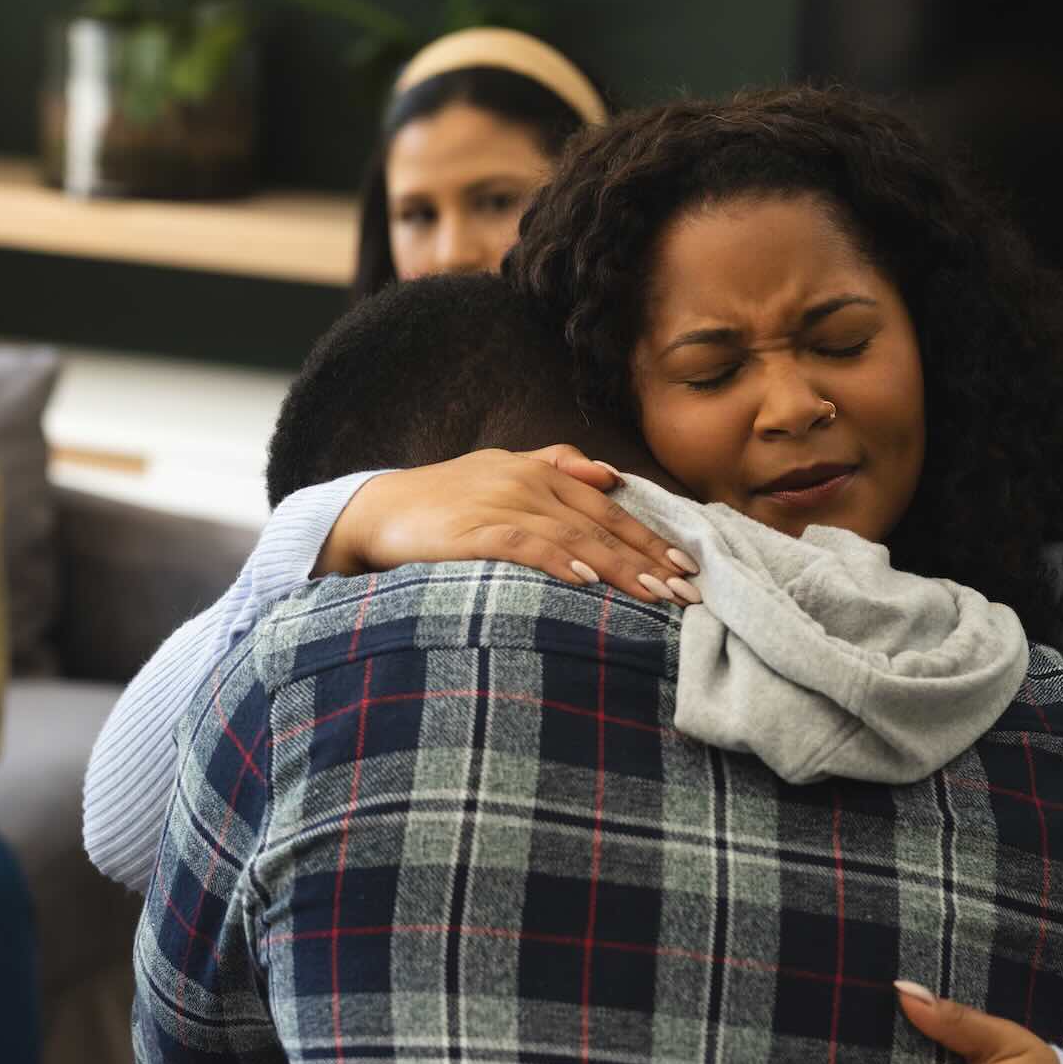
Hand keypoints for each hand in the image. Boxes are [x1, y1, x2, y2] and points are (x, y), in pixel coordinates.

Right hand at [315, 446, 701, 606]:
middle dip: (649, 559)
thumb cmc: (440, 502)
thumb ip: (553, 466)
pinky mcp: (473, 530)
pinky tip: (588, 583)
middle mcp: (526, 482)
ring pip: (574, 537)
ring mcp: (500, 504)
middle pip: (601, 523)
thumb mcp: (499, 473)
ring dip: (619, 569)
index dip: (650, 536)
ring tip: (655, 597)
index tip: (686, 566)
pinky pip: (526, 546)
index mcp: (538, 471)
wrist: (374, 511)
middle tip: (688, 592)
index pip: (608, 506)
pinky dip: (559, 563)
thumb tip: (608, 475)